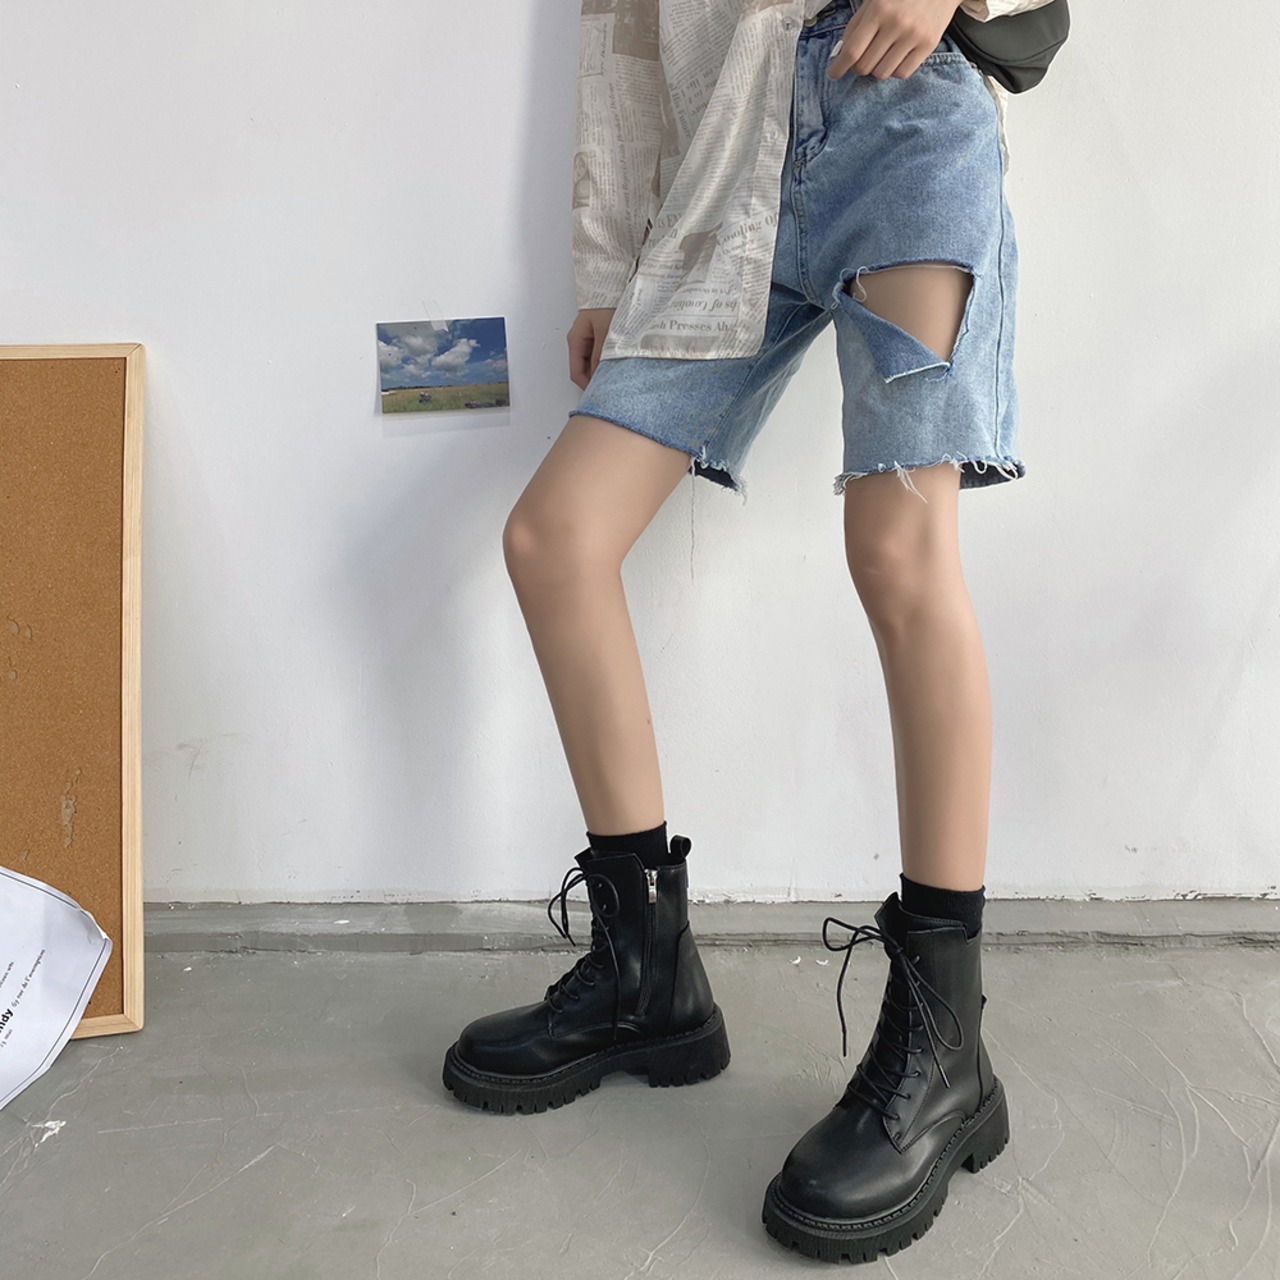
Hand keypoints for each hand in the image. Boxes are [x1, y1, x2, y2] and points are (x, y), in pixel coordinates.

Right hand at [567, 307, 614, 389]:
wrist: (615, 284)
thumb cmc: (608, 302)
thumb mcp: (606, 332)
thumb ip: (601, 356)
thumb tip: (599, 376)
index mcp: (575, 339)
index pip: (575, 372)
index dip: (587, 386)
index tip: (599, 393)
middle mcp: (579, 340)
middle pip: (583, 369)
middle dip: (594, 379)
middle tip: (610, 386)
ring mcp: (588, 337)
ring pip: (591, 362)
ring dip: (601, 369)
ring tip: (615, 374)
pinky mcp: (598, 335)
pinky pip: (599, 354)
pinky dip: (606, 360)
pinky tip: (617, 362)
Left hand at [826, 0, 961, 81]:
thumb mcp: (874, 0)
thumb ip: (856, 25)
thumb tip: (841, 53)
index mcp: (879, 10)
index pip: (853, 50)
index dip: (839, 67)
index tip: (833, 73)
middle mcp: (896, 24)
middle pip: (865, 66)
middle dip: (858, 66)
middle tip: (862, 58)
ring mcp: (913, 36)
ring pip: (882, 73)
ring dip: (877, 68)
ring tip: (882, 54)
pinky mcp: (928, 45)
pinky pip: (902, 73)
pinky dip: (894, 70)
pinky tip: (896, 57)